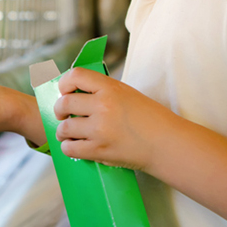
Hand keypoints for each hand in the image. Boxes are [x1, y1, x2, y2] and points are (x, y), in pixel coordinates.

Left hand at [53, 67, 174, 170]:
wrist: (167, 144)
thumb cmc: (150, 119)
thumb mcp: (127, 94)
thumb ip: (102, 91)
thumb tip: (74, 94)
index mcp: (110, 88)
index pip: (75, 75)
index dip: (64, 83)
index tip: (64, 92)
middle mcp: (103, 106)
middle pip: (64, 103)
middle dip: (59, 110)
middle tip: (63, 115)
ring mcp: (100, 129)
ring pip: (64, 128)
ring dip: (63, 132)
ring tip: (68, 133)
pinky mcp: (99, 150)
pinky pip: (70, 148)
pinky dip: (68, 148)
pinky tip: (75, 146)